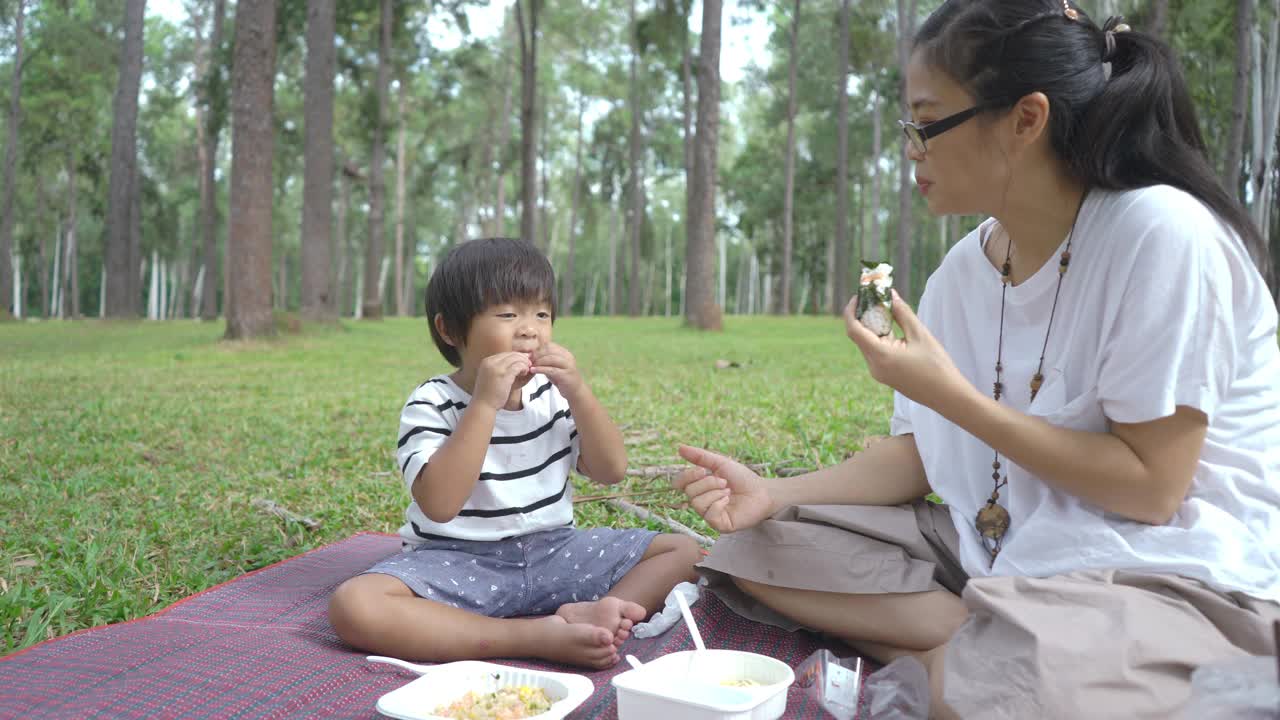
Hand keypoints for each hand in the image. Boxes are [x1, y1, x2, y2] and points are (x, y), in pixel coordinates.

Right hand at [474, 351, 532, 410]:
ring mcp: (497, 367)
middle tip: (529, 364)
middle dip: (521, 358)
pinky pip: (518, 366)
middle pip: (511, 354)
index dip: (516, 356)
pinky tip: (525, 373)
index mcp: (486, 361)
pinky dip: (524, 368)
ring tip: (526, 370)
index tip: (523, 361)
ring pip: (516, 359)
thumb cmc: (488, 394)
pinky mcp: (504, 374)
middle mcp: (490, 362)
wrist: (482, 405)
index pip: (505, 354)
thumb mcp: (491, 377)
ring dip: (524, 363)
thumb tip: (513, 362)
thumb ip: (499, 369)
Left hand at [530, 342, 583, 396]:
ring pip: (551, 358)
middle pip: (550, 350)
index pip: (549, 345)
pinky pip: (551, 369)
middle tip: (528, 359)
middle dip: (537, 354)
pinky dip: (541, 369)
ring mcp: (568, 365)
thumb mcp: (553, 367)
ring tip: (530, 365)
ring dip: (538, 361)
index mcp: (564, 352)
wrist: (575, 391)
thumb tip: (530, 355)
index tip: (529, 354)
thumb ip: (545, 360)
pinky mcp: (566, 374)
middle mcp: (567, 356)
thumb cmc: (561, 378)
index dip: (538, 348)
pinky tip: (533, 370)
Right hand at [671, 445, 774, 533]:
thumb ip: (700, 456)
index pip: (679, 483)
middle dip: (708, 483)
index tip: (702, 470)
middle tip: (725, 482)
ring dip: (715, 493)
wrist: (762, 491)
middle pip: (689, 492)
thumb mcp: (720, 463)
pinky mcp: (718, 525)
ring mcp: (709, 514)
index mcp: (699, 487)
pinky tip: (729, 501)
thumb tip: (679, 447)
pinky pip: (709, 514)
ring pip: (697, 504)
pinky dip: (719, 504)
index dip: (687, 476)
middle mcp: (701, 501)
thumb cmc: (742, 478)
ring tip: (729, 491)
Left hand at [843, 289, 969, 410]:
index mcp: (880, 356)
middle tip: (874, 297)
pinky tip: (891, 326)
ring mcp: (878, 373)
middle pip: (859, 335)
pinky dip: (879, 338)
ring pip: (867, 343)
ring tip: (884, 308)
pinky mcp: (885, 375)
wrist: (947, 396)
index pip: (854, 329)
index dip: (851, 310)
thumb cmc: (936, 366)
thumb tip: (890, 296)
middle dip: (863, 315)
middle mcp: (874, 366)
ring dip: (872, 326)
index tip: (859, 295)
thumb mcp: (920, 335)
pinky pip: (875, 352)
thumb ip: (902, 313)